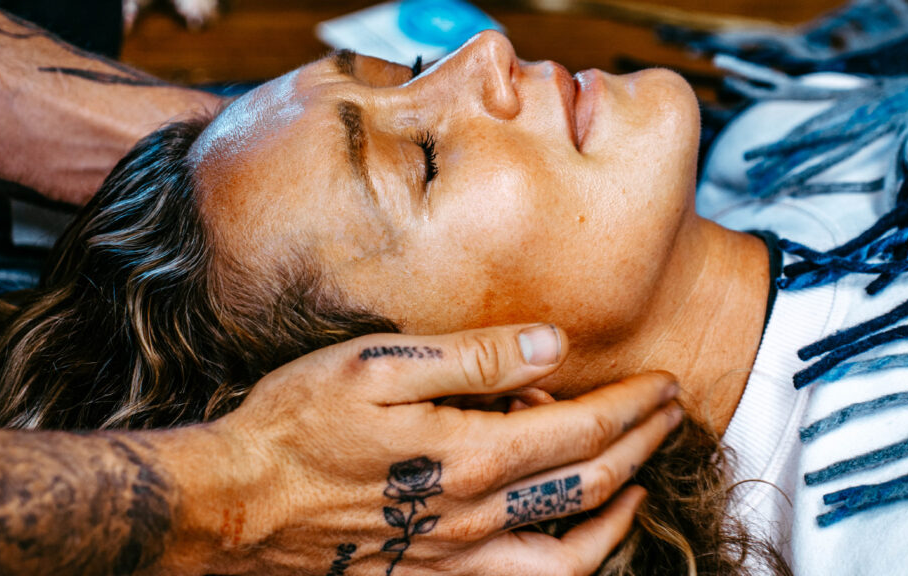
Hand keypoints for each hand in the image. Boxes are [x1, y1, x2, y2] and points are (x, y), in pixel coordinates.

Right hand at [163, 324, 681, 574]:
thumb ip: (472, 359)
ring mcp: (456, 560)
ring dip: (620, 517)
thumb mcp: (378, 366)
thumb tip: (552, 348)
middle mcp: (475, 517)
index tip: (665, 384)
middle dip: (644, 446)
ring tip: (641, 487)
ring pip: (571, 556)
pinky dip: (567, 565)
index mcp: (468, 455)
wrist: (235, 506)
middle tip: (672, 416)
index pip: (582, 430)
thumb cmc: (297, 424)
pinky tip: (570, 540)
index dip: (634, 406)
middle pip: (591, 485)